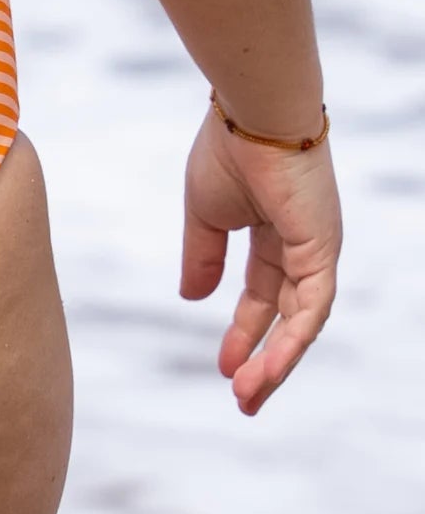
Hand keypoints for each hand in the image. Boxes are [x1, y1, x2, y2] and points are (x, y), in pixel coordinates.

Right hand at [180, 98, 340, 412]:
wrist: (251, 113)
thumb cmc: (226, 149)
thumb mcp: (205, 213)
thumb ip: (202, 256)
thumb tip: (192, 298)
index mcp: (272, 230)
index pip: (261, 292)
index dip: (244, 329)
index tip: (223, 364)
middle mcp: (300, 244)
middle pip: (285, 314)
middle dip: (264, 358)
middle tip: (243, 399)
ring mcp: (316, 249)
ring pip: (301, 320)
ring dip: (276, 361)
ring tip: (248, 395)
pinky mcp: (322, 250)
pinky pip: (312, 307)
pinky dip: (292, 340)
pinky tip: (269, 367)